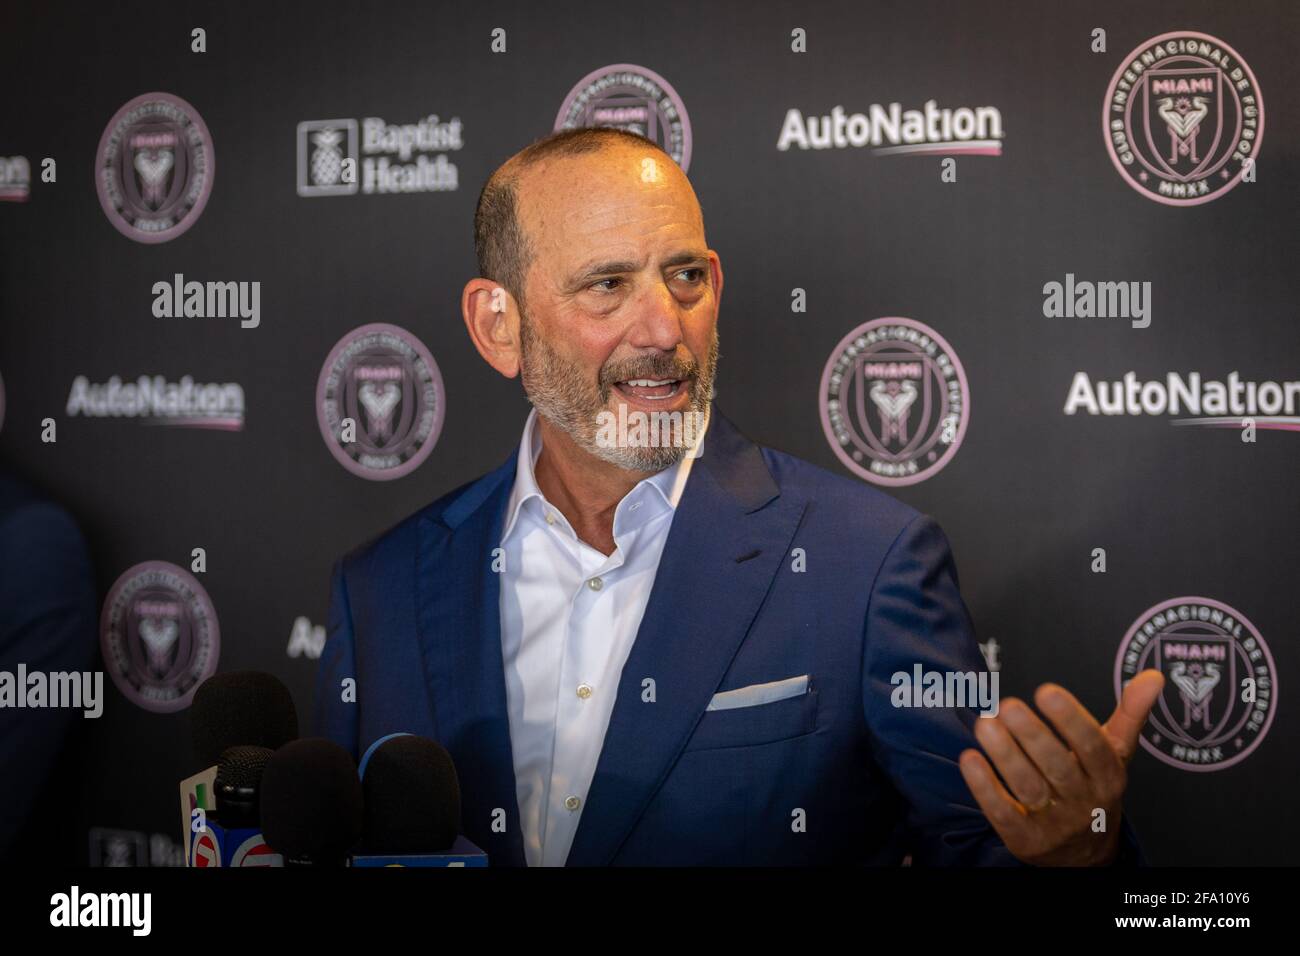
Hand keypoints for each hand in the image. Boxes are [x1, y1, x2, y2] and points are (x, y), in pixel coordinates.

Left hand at [957, 668, 1163, 865]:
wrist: (1085, 853)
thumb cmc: (1094, 786)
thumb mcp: (1116, 754)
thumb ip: (1130, 714)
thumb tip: (1153, 676)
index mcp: (1108, 776)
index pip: (1093, 747)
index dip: (1070, 719)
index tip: (1045, 690)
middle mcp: (1084, 801)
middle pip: (1058, 767)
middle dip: (1032, 735)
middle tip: (1007, 705)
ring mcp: (1055, 824)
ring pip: (1029, 788)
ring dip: (1005, 756)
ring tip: (985, 724)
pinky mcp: (1025, 839)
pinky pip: (1004, 813)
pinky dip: (986, 787)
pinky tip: (970, 760)